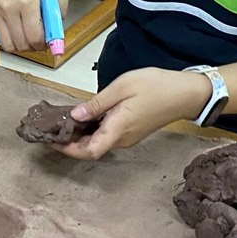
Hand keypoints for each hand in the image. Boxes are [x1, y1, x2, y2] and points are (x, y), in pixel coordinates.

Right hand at [0, 0, 70, 52]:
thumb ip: (60, 8)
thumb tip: (57, 29)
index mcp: (27, 0)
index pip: (34, 36)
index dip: (43, 44)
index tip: (48, 42)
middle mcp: (9, 7)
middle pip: (21, 44)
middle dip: (33, 47)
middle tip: (39, 41)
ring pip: (8, 45)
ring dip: (20, 46)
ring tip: (28, 37)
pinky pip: (0, 33)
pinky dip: (10, 33)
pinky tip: (17, 22)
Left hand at [55, 67, 212, 160]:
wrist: (186, 93)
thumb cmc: (156, 86)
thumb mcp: (122, 87)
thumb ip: (97, 103)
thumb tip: (74, 115)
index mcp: (118, 129)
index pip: (89, 151)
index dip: (68, 150)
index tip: (51, 140)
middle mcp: (122, 139)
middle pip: (90, 149)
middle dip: (69, 143)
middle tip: (51, 128)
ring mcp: (127, 137)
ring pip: (97, 143)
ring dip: (79, 136)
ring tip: (62, 121)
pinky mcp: (131, 132)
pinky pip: (106, 136)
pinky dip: (91, 130)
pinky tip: (83, 117)